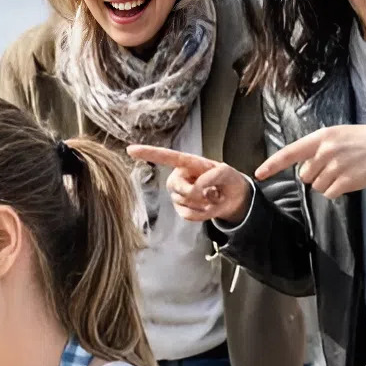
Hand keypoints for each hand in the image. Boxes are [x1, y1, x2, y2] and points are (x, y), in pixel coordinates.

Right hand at [125, 145, 251, 223]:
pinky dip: (202, 215)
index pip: (166, 157)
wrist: (234, 198)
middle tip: (214, 191)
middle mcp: (179, 177)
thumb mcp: (226, 172)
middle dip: (194, 192)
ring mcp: (179, 194)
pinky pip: (187, 215)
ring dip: (203, 203)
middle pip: (175, 186)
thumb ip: (212, 176)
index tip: (130, 150)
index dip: (148, 153)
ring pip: (182, 202)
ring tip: (214, 198)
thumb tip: (196, 188)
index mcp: (188, 163)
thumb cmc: (229, 180)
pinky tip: (209, 208)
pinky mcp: (181, 208)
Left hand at [256, 125, 365, 199]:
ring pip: (316, 186)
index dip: (273, 165)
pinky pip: (329, 194)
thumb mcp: (337, 135)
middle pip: (304, 175)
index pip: (290, 152)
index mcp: (321, 137)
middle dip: (316, 174)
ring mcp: (335, 166)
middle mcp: (325, 151)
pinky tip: (350, 178)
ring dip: (328, 183)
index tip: (259, 174)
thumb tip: (301, 165)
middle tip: (336, 165)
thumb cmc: (363, 140)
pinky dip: (337, 190)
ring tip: (345, 170)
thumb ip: (316, 148)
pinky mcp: (345, 181)